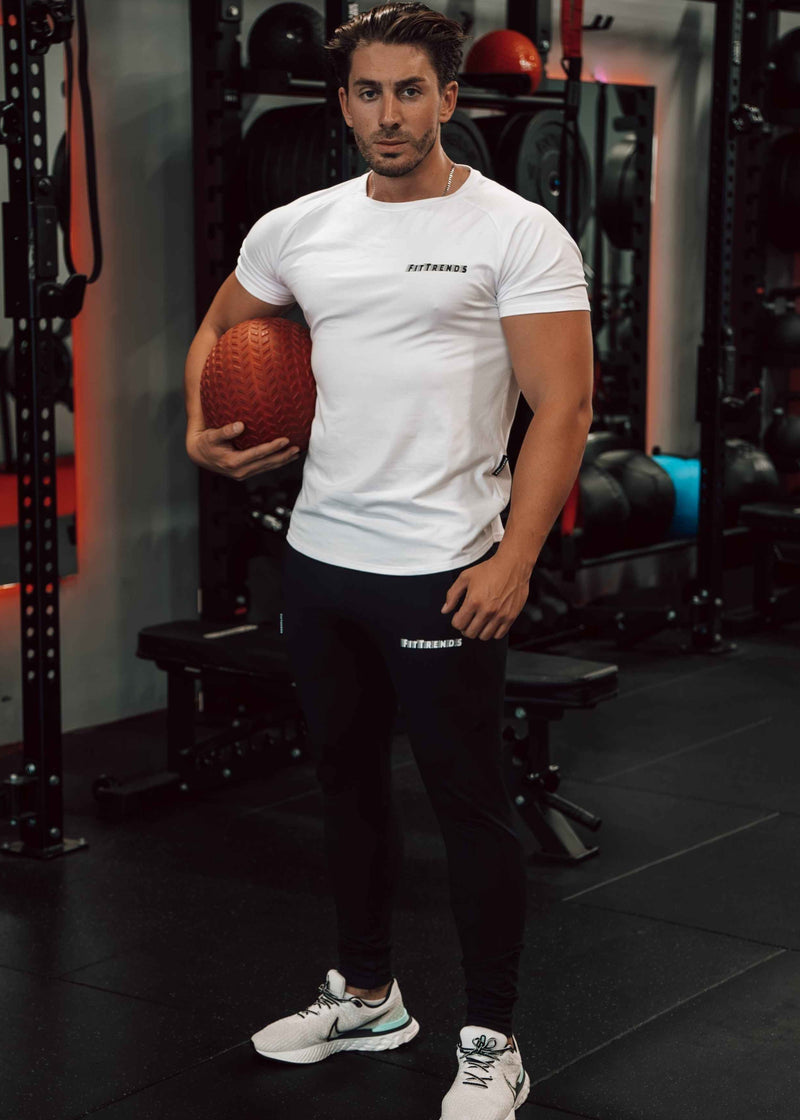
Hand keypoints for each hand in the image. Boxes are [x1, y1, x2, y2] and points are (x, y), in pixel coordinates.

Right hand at [186, 421, 300, 479]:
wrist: (199, 454)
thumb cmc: (206, 441)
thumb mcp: (212, 436)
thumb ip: (225, 431)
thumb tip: (240, 425)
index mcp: (233, 462)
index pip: (258, 454)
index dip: (273, 447)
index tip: (285, 440)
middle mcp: (240, 471)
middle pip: (267, 463)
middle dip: (283, 456)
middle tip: (297, 448)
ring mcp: (243, 474)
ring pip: (267, 467)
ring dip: (283, 461)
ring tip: (296, 453)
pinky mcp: (245, 472)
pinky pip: (264, 467)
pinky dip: (276, 462)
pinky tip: (285, 457)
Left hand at [441, 555, 529, 640]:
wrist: (512, 565)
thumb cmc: (490, 569)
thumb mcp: (465, 577)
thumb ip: (452, 594)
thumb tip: (445, 609)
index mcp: (474, 601)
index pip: (458, 624)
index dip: (456, 621)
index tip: (459, 617)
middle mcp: (487, 610)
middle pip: (470, 633)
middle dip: (466, 628)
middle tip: (468, 621)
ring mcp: (500, 615)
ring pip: (484, 636)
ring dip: (479, 631)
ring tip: (479, 622)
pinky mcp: (511, 617)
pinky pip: (499, 635)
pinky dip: (493, 632)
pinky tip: (490, 623)